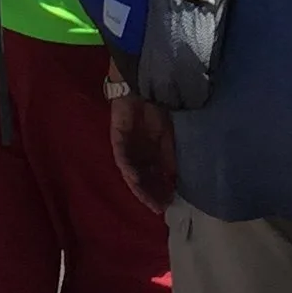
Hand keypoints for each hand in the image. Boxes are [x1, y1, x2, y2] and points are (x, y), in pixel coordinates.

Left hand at [109, 90, 176, 213]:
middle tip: (160, 206)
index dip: (161, 190)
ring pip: (131, 173)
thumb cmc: (158, 108)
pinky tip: (135, 178)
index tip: (170, 203)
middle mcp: (137, 154)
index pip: (155, 177)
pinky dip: (128, 168)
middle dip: (151, 194)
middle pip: (143, 179)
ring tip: (149, 199)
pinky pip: (121, 157)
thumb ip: (169, 157)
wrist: (144, 85)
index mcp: (150, 153)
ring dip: (139, 187)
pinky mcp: (117, 139)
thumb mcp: (168, 136)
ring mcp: (127, 148)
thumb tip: (175, 179)